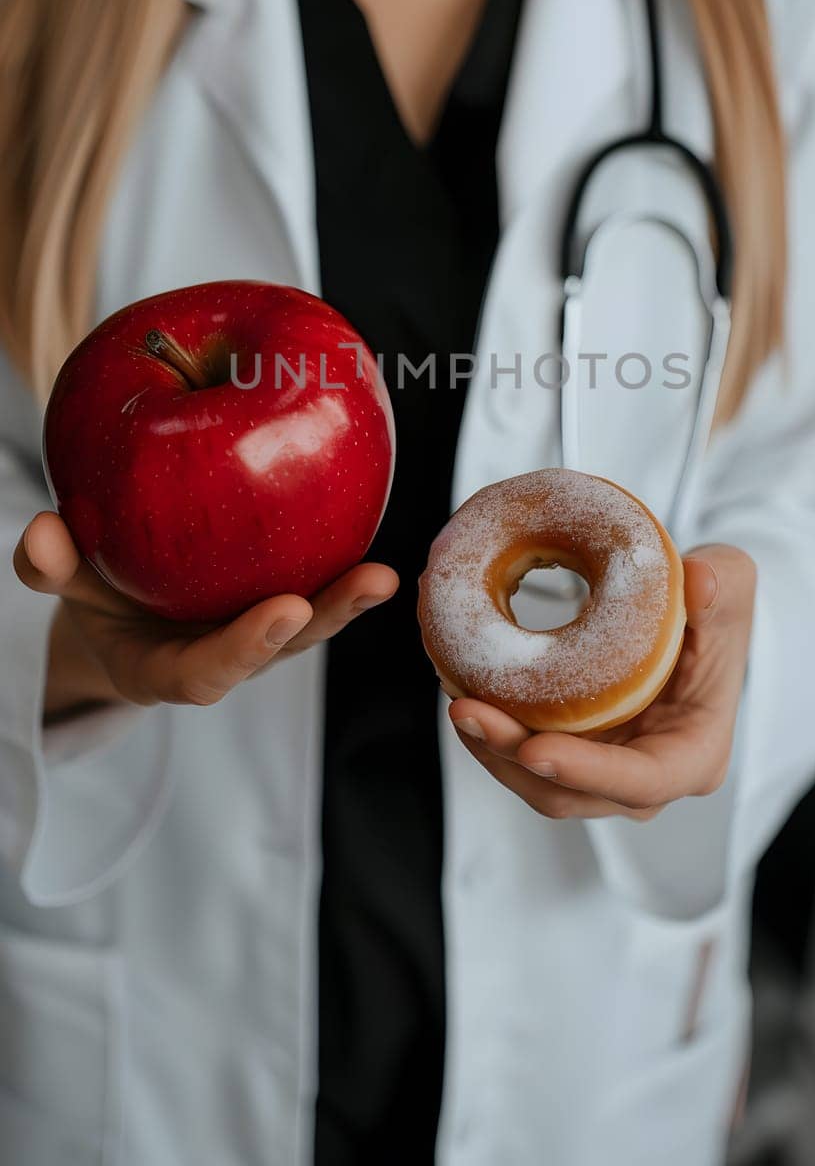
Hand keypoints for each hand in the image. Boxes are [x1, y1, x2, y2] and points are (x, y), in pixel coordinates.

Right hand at [15, 511, 397, 720]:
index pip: (211, 672)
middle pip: (282, 650)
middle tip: (368, 584)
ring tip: (385, 573)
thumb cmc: (97, 595)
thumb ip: (52, 566)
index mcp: (169, 667)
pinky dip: (343, 566)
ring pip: (310, 623)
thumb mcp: (66, 585)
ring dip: (349, 599)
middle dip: (328, 620)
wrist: (117, 603)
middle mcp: (224, 656)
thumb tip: (42, 531)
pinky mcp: (281, 599)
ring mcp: (256, 632)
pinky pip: (316, 585)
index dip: (248, 646)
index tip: (285, 610)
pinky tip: (373, 530)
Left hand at [447, 545, 755, 820]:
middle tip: (467, 710)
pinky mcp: (575, 752)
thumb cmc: (715, 606)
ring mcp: (606, 771)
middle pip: (572, 791)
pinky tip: (464, 694)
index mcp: (694, 753)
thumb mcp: (731, 581)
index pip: (641, 782)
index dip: (586, 772)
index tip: (535, 749)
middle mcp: (648, 777)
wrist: (695, 621)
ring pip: (540, 781)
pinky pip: (526, 756)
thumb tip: (697, 581)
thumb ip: (722, 582)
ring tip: (457, 701)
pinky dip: (494, 733)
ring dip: (493, 749)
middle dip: (513, 757)